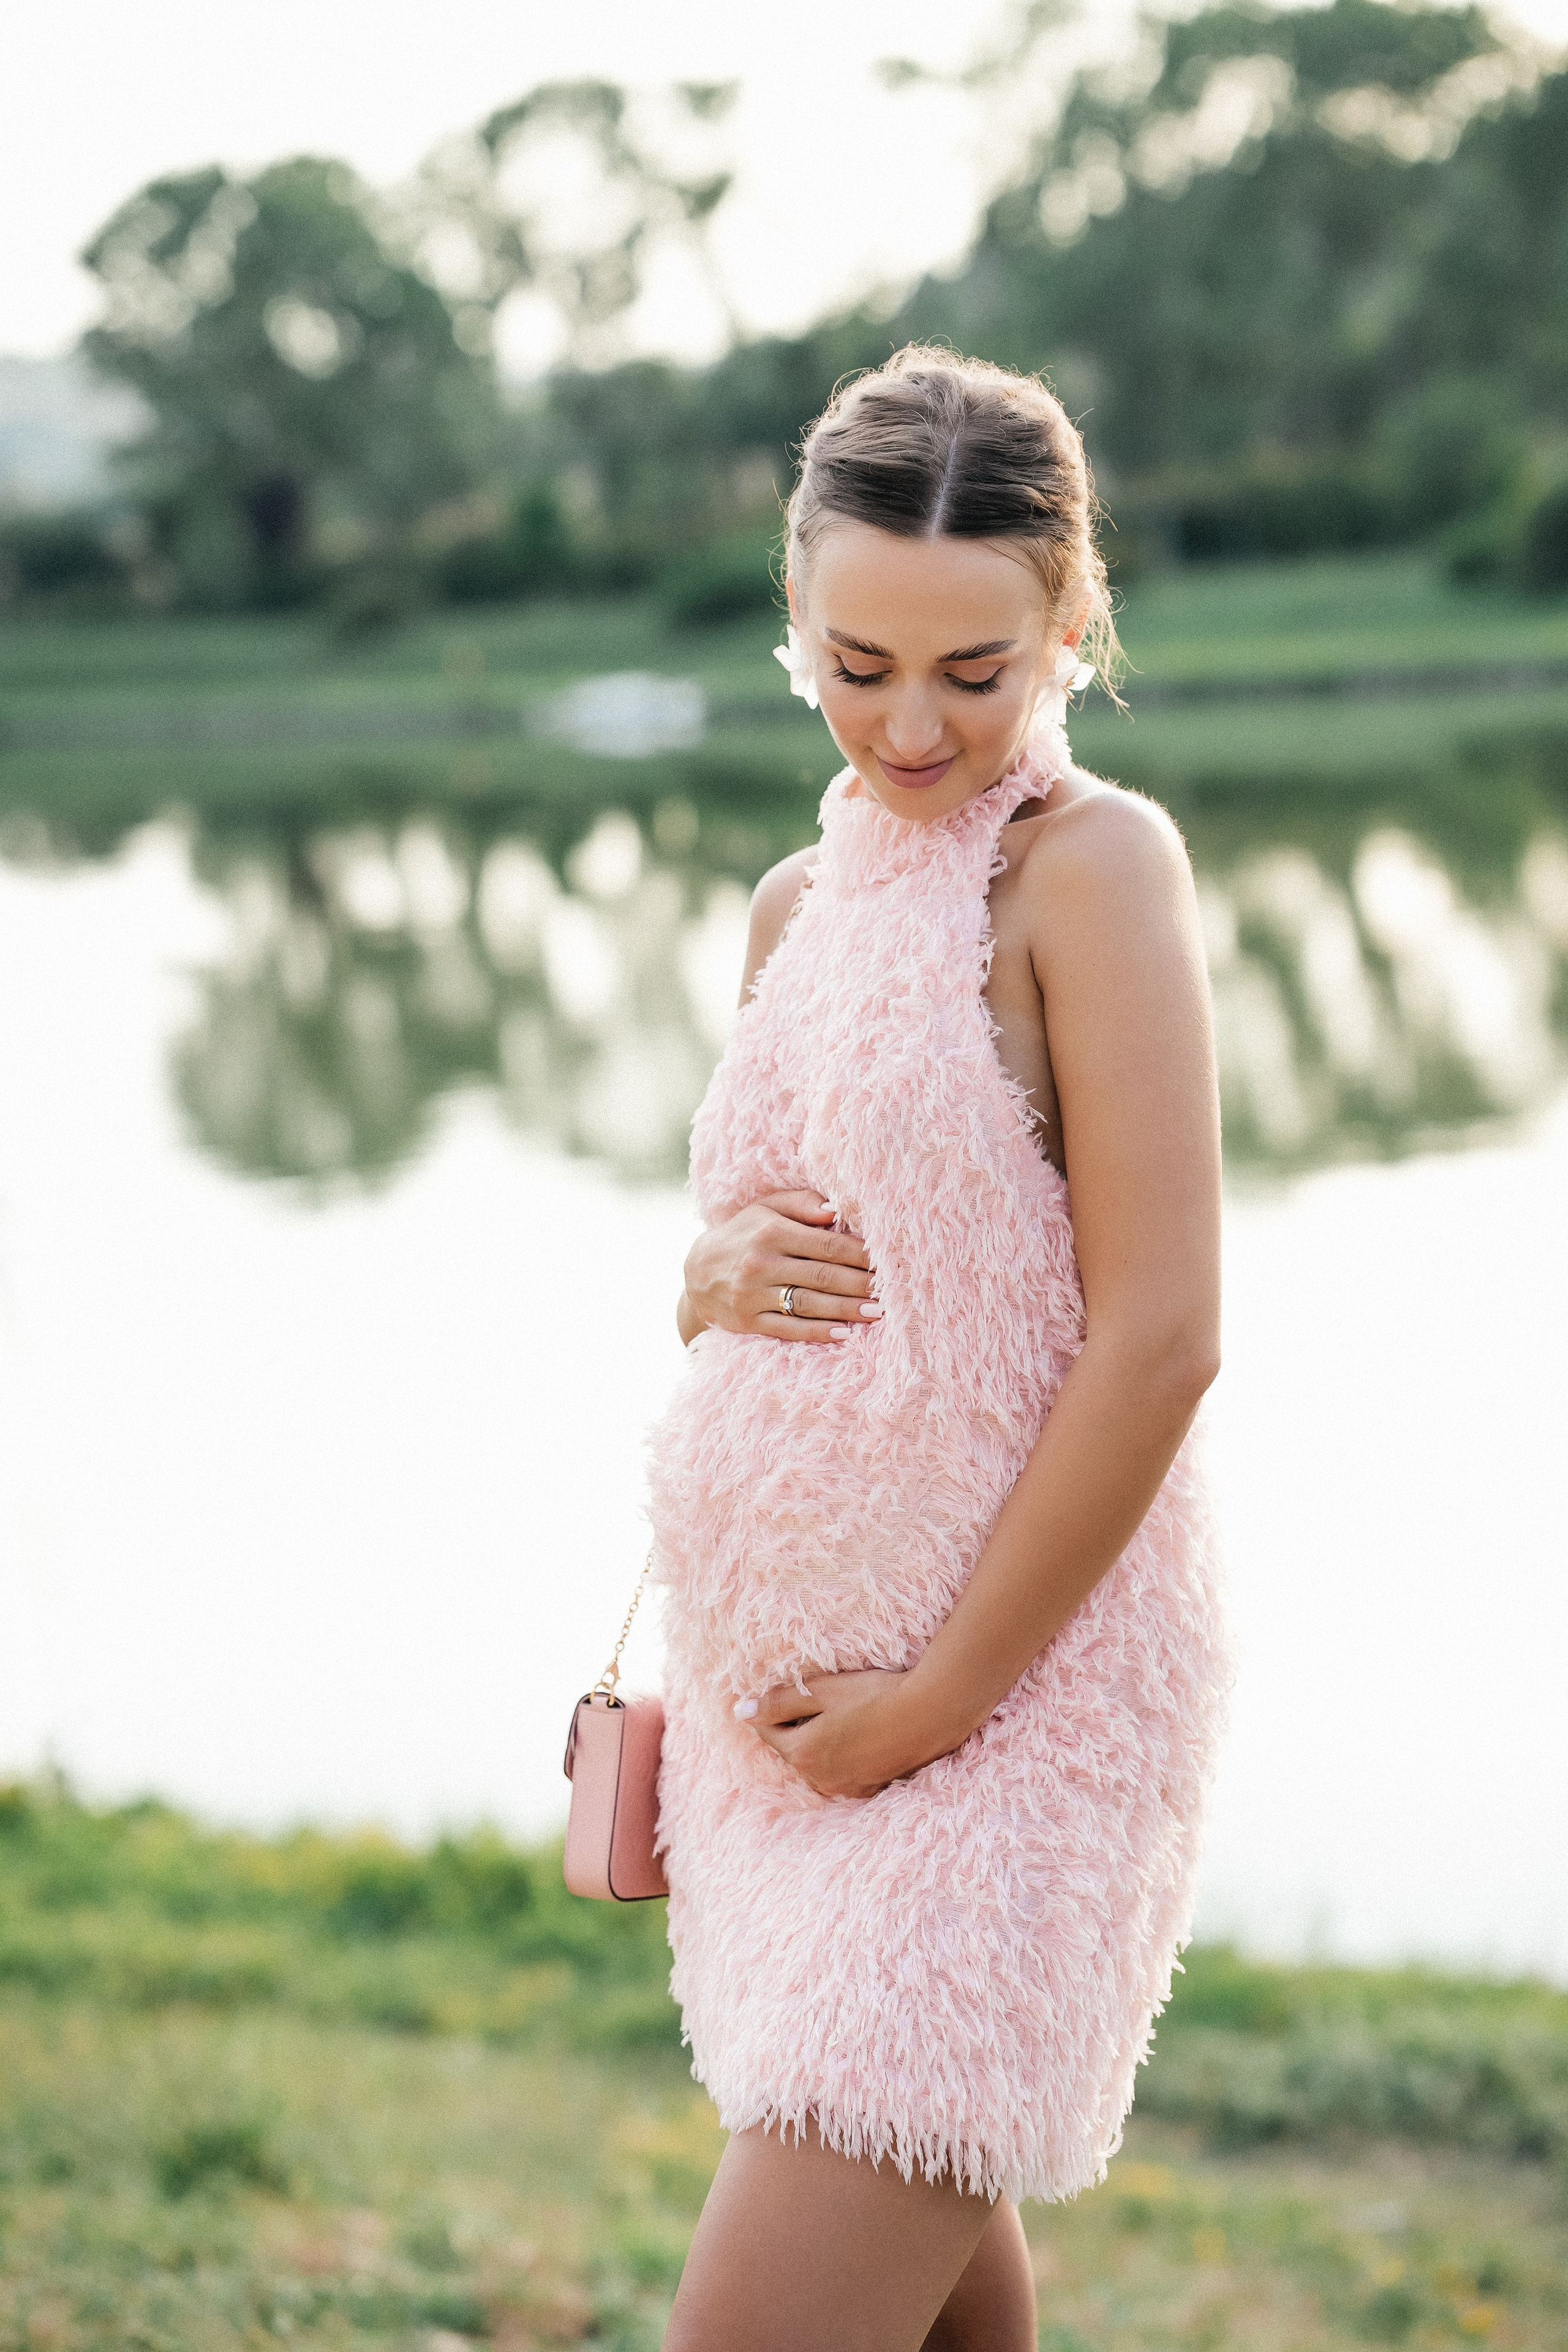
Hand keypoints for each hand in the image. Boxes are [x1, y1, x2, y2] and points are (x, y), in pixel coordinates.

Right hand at [680, 1191, 880, 1344]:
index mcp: (770, 1231)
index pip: (825, 1244)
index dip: (858, 1254)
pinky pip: (788, 1329)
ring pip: (808, 1304)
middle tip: (890, 1291)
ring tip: (877, 1313)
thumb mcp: (766, 1208)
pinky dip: (817, 1332)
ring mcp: (752, 1295)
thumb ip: (801, 1202)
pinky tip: (843, 1334)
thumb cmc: (745, 1234)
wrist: (698, 1270)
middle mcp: (761, 1262)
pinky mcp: (747, 1321)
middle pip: (822, 1275)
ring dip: (846, 1310)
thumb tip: (836, 1210)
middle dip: (860, 1284)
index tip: (885, 1261)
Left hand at [739, 1668, 927, 1798]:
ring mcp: (847, 1788)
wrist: (930, 1713)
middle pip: (795, 1751)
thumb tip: (741, 1712)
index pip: (770, 1734)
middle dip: (800, 1728)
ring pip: (819, 1765)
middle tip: (824, 1702)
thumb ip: (779, 1702)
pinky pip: (844, 1774)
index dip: (775, 1710)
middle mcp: (820, 1780)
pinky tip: (863, 1737)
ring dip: (822, 1746)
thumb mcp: (821, 1691)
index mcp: (802, 1754)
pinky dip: (845, 1758)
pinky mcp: (871, 1789)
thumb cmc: (874, 1696)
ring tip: (845, 1718)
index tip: (791, 1692)